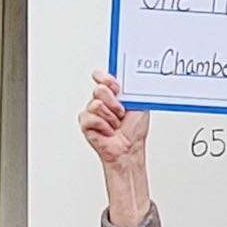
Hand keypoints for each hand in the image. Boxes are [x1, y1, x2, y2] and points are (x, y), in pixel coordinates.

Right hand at [82, 71, 152, 226]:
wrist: (130, 149)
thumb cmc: (135, 130)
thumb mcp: (140, 104)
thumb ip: (134, 89)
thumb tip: (135, 76)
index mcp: (113, 94)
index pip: (101, 77)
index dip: (106, 78)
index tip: (116, 87)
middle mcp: (101, 101)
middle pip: (99, 89)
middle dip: (114, 103)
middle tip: (121, 113)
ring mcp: (92, 112)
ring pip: (96, 104)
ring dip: (111, 117)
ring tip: (115, 125)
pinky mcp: (86, 123)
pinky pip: (91, 118)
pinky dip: (103, 126)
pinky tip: (108, 132)